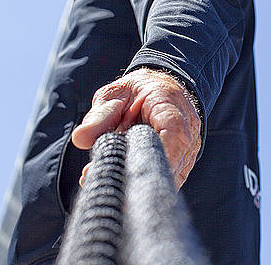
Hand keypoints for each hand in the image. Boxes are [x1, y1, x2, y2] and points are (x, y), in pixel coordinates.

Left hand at [72, 68, 200, 189]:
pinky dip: (148, 181)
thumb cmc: (137, 92)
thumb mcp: (114, 96)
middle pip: (174, 161)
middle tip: (105, 180)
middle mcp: (188, 129)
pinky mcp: (186, 161)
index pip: (173, 133)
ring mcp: (190, 147)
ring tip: (111, 180)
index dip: (155, 156)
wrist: (161, 88)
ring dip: (143, 181)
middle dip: (140, 175)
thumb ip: (99, 116)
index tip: (128, 173)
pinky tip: (126, 181)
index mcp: (170, 105)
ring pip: (173, 175)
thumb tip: (79, 139)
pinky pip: (171, 177)